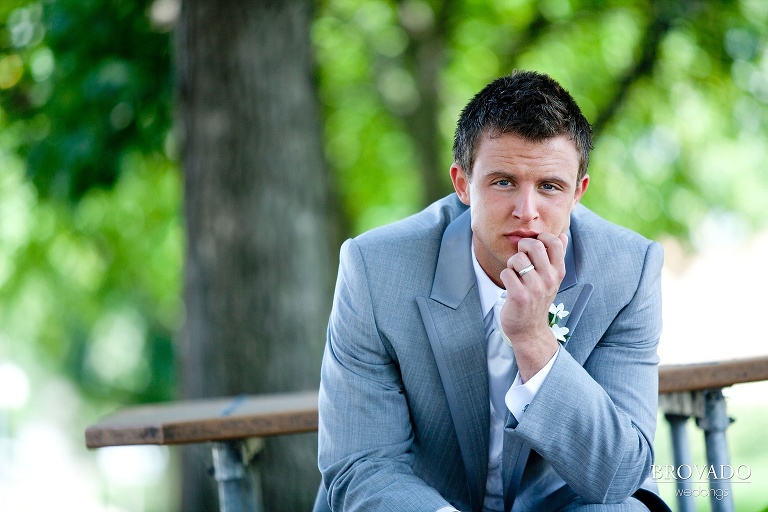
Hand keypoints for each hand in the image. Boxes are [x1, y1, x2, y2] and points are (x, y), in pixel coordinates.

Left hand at [498, 232, 567, 380]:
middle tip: (521, 258)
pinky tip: (510, 284)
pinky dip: (505, 275)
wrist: (530, 329)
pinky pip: (506, 273)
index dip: (541, 237)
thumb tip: (562, 234)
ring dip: (511, 264)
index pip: (555, 241)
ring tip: (515, 274)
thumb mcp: (552, 279)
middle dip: (522, 247)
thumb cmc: (538, 300)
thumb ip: (557, 256)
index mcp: (558, 272)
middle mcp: (549, 279)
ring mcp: (535, 288)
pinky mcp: (520, 296)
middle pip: (534, 245)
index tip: (533, 247)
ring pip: (517, 258)